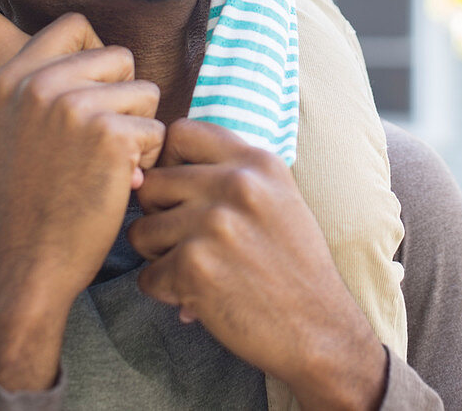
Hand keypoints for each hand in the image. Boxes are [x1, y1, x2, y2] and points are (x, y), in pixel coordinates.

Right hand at [0, 13, 164, 390]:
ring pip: (146, 93)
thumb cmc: (36, 196)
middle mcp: (40, 83)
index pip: (74, 25)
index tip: (96, 92)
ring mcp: (74, 106)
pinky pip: (157, 130)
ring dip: (140, 129)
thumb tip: (115, 55)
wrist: (29, 262)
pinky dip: (148, 160)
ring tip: (109, 163)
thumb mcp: (20, 125)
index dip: (97, 54)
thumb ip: (52, 84)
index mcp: (13, 76)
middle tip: (102, 141)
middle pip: (121, 58)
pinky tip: (120, 182)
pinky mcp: (109, 135)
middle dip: (125, 98)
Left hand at [129, 120, 386, 410]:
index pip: (180, 132)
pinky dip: (164, 292)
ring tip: (191, 269)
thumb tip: (160, 166)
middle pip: (153, 182)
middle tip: (180, 240)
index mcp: (257, 161)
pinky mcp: (196, 267)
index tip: (177, 189)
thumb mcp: (278, 196)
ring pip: (142, 230)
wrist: (319, 328)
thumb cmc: (293, 264)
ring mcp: (214, 224)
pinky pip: (147, 276)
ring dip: (158, 256)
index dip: (167, 161)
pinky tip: (195, 296)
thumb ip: (232, 171)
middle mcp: (236, 184)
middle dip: (157, 214)